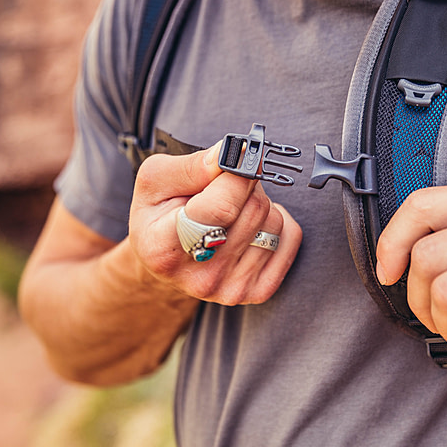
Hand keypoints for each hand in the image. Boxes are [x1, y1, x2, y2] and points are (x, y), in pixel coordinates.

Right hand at [127, 142, 302, 305]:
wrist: (168, 257)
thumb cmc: (160, 214)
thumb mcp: (156, 181)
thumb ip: (193, 166)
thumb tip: (234, 154)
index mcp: (165, 249)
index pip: (221, 208)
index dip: (237, 174)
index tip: (241, 155)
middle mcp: (199, 277)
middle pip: (254, 210)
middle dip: (246, 184)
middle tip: (228, 184)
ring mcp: (231, 289)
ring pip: (275, 222)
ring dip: (260, 204)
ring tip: (233, 209)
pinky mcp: (257, 292)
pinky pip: (291, 238)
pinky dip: (278, 223)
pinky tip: (251, 226)